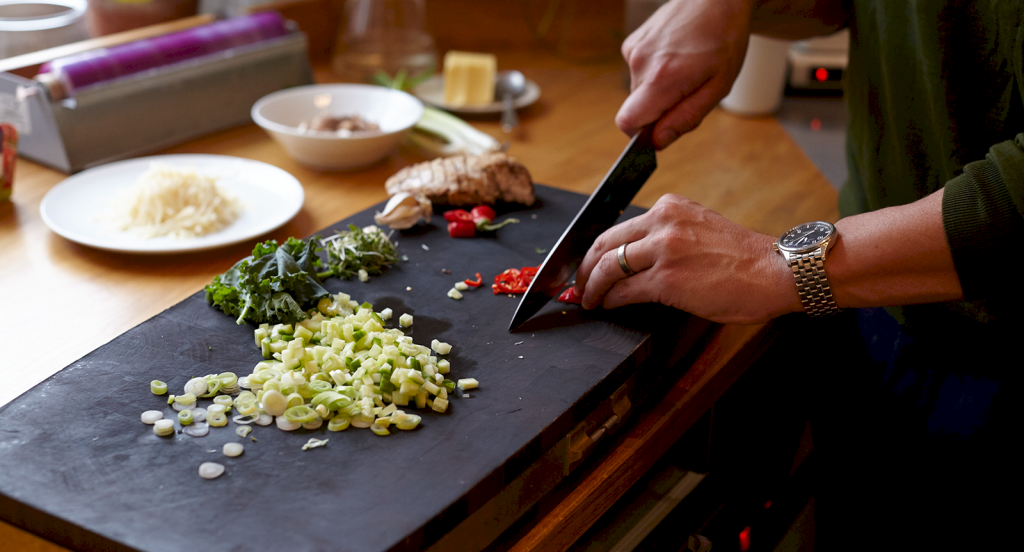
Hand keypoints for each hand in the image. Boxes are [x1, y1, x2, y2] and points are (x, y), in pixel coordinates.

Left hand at [573, 194, 800, 323]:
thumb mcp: (700, 228)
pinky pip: (624, 291)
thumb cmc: (744, 258)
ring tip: (588, 299)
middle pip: (605, 243)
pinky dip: (610, 300)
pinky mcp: (666, 280)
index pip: (620, 227)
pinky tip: (607, 306)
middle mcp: (663, 222)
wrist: (776, 271)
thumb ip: (669, 234)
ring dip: (592, 287)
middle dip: (586, 267)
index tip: (590, 263)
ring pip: (609, 267)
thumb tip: (636, 258)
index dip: (599, 249)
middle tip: (579, 283)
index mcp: (670, 207)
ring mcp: (663, 250)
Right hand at [617, 0, 753, 148]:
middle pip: (637, 109)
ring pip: (639, 90)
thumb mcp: (718, 87)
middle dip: (659, 110)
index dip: (642, 134)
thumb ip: (686, 117)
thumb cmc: (724, 39)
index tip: (662, 128)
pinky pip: (638, 71)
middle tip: (689, 90)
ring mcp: (634, 50)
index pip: (628, 123)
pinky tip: (675, 56)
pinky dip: (654, 71)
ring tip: (685, 68)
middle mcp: (640, 64)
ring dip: (659, 89)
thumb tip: (658, 141)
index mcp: (661, 79)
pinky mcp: (632, 42)